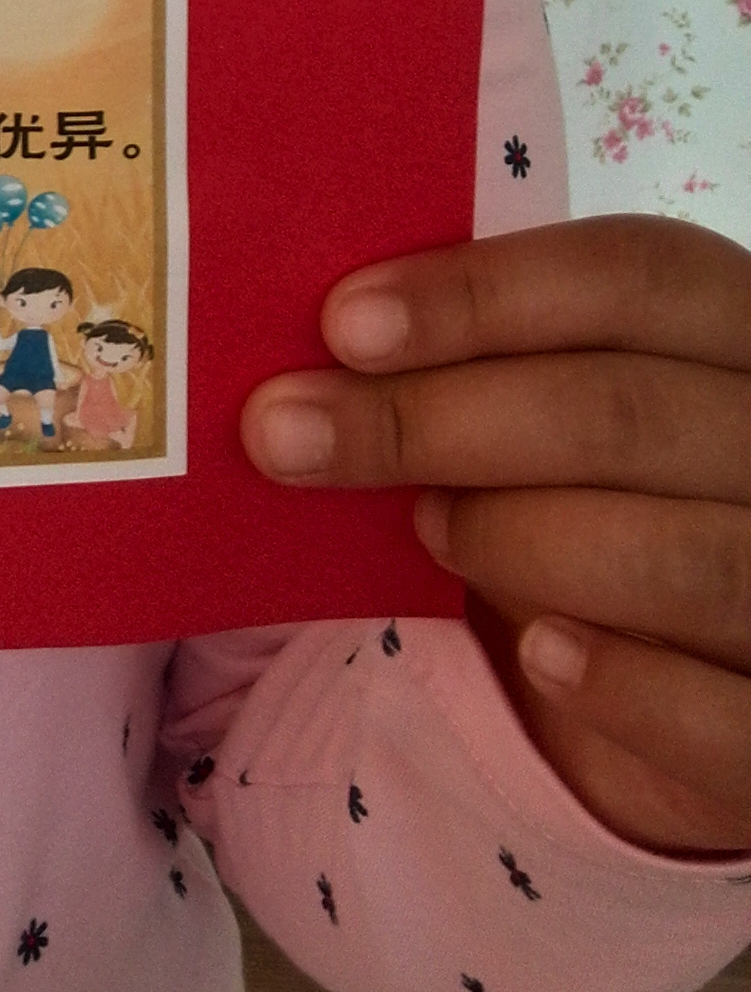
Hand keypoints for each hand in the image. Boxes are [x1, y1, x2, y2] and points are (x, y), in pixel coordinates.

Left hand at [243, 215, 750, 854]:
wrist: (703, 659)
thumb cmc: (602, 488)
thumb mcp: (558, 397)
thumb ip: (479, 361)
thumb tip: (306, 358)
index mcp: (740, 327)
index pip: (634, 275)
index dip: (481, 294)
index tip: (339, 324)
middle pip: (625, 412)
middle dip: (433, 422)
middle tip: (285, 434)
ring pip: (678, 557)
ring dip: (517, 540)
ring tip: (423, 530)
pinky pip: (724, 715)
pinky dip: (624, 687)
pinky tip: (538, 654)